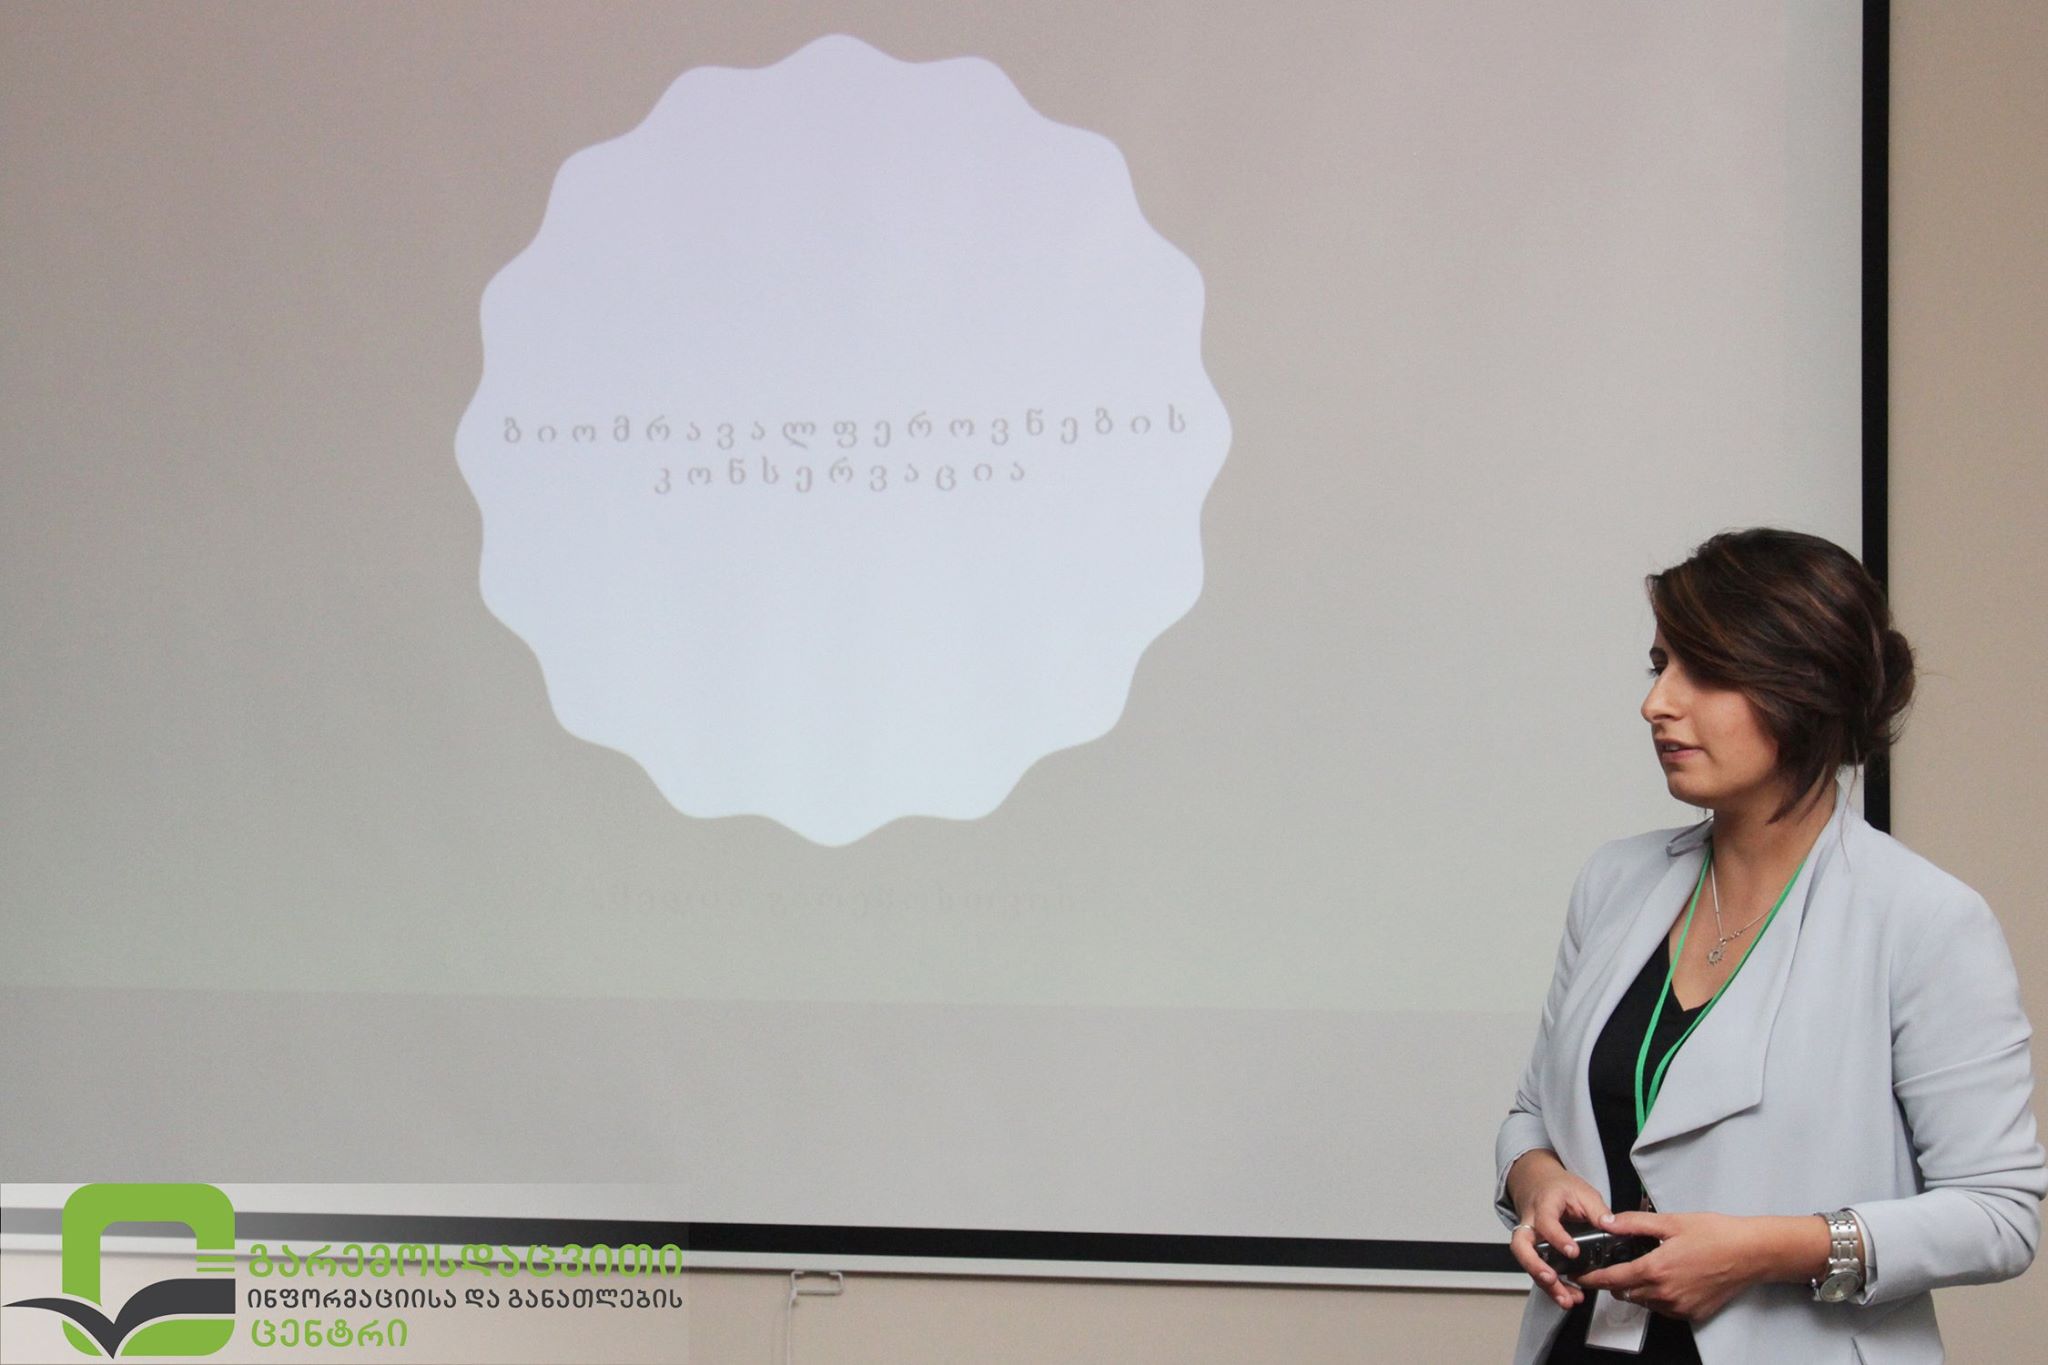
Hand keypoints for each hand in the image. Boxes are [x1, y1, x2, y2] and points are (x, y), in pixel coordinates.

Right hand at [1506, 1150, 1614, 1310]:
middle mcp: (1530, 1223)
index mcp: (1544, 1205)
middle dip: (1534, 1266)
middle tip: (1551, 1279)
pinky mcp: (1533, 1251)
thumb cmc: (1559, 1188)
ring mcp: (1529, 1238)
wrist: (1538, 1183)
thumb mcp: (1582, 1191)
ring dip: (1545, 1284)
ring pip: (1527, 1263)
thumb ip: (1597, 1209)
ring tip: (1566, 1299)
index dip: (1557, 1238)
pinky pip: (1537, 1270)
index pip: (1545, 1222)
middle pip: (1521, 1246)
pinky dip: (1550, 1287)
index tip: (1573, 1252)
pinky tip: (1567, 1296)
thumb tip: (1611, 1225)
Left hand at [1575, 1211, 1758, 1321]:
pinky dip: (1658, 1298)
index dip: (1593, 1278)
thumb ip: (1634, 1224)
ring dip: (1638, 1289)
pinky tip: (1668, 1279)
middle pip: (1626, 1293)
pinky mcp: (1693, 1314)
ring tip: (1649, 1267)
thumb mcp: (1671, 1221)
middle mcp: (1665, 1293)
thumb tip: (1609, 1223)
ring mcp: (1680, 1307)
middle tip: (1619, 1264)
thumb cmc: (1716, 1235)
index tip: (1581, 1277)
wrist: (1750, 1254)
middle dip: (1616, 1281)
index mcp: (1656, 1269)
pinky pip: (1664, 1309)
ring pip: (1645, 1302)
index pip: (1612, 1279)